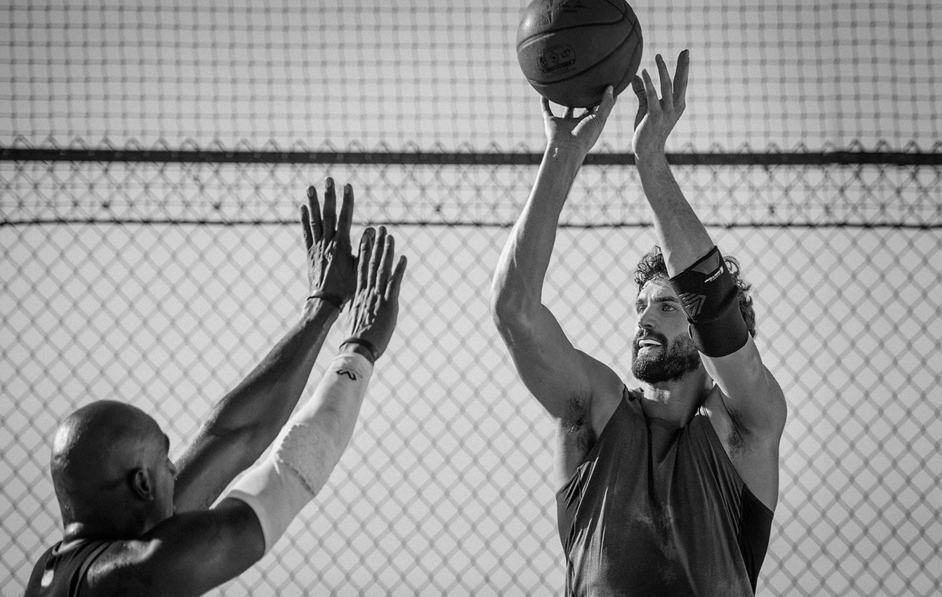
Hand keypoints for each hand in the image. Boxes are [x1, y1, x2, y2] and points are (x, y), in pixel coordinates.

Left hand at [300, 179, 356, 308]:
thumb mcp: (360, 267)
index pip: (345, 218)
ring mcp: (317, 247)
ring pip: (315, 220)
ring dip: (313, 203)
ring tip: (310, 187)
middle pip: (328, 214)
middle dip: (329, 196)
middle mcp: (327, 243)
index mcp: (341, 245)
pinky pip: (307, 233)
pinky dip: (305, 219)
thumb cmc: (346, 287)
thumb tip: (370, 230)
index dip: (347, 201)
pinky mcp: (310, 252)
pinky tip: (303, 208)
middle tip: (328, 180)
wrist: (325, 301)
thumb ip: (364, 248)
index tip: (347, 186)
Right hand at [345, 226, 406, 360]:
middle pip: (372, 263)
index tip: (366, 237)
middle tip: (380, 228)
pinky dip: (399, 270)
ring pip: (382, 269)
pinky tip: (402, 258)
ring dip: (386, 252)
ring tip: (390, 236)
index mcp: (360, 293)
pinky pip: (394, 284)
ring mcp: (378, 296)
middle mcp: (368, 291)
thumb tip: (361, 303)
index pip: (362, 267)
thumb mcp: (357, 317)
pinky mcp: (389, 304)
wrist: (358, 348)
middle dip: (376, 244)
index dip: (364, 250)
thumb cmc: (357, 337)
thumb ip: (360, 305)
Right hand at [541, 87, 615, 158]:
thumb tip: (611, 87)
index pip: (597, 109)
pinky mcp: (551, 122)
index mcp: (590, 123)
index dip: (601, 99)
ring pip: (566, 109)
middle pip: (582, 108)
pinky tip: (544, 94)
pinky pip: (546, 110)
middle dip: (585, 99)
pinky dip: (544, 103)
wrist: (567, 149)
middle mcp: (577, 123)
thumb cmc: (585, 136)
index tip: (604, 86)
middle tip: (588, 84)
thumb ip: (606, 103)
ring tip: (568, 86)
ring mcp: (563, 123)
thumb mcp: (600, 118)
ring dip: (566, 100)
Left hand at [632, 50, 689, 157]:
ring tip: (658, 56)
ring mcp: (666, 112)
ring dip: (663, 70)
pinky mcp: (655, 116)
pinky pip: (652, 97)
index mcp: (677, 105)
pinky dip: (649, 84)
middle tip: (686, 51)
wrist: (648, 151)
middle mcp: (675, 107)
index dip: (683, 68)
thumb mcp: (646, 107)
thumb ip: (642, 91)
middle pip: (680, 82)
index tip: (685, 53)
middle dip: (683, 66)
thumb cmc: (647, 130)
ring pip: (667, 87)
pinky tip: (645, 72)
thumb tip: (636, 75)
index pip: (681, 83)